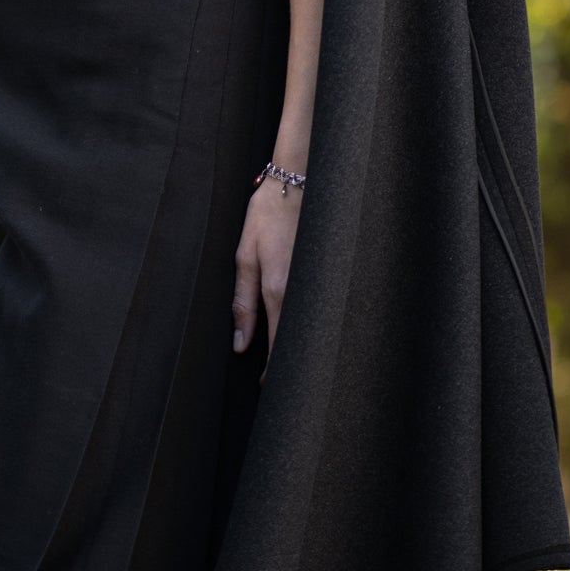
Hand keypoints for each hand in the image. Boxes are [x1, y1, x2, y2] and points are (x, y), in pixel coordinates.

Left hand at [231, 175, 303, 372]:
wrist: (299, 182)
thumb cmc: (267, 215)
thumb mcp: (244, 255)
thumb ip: (242, 303)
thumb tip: (239, 344)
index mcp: (279, 289)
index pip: (277, 347)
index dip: (273, 373)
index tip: (267, 387)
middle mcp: (304, 292)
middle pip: (299, 343)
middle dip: (290, 364)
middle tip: (279, 379)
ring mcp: (320, 284)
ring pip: (313, 328)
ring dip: (302, 344)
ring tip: (292, 359)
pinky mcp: (330, 275)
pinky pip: (322, 309)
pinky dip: (314, 323)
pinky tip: (306, 326)